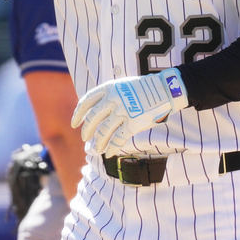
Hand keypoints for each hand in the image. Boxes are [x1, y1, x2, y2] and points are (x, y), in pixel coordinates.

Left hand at [71, 68, 188, 155]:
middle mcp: (113, 99)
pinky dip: (112, 148)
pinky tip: (109, 153)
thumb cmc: (142, 89)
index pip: (85, 102)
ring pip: (103, 133)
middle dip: (86, 131)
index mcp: (108, 88)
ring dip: (97, 144)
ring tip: (94, 151)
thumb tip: (95, 113)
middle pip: (92, 119)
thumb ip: (108, 96)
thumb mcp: (121, 85)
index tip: (74, 124)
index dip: (77, 115)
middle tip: (85, 138)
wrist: (164, 89)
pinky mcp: (134, 123)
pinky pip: (118, 139)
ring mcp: (123, 112)